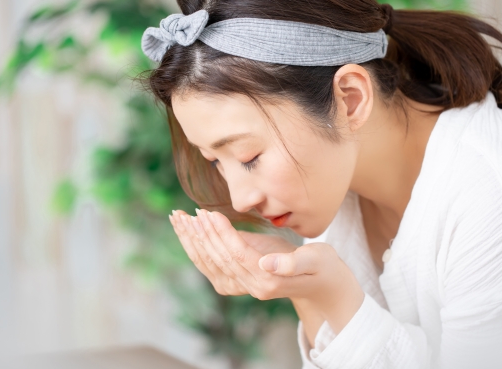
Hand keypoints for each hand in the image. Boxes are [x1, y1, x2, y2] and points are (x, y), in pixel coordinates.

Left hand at [169, 208, 364, 332]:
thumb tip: (267, 263)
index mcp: (269, 282)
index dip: (222, 234)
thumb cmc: (322, 265)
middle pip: (219, 259)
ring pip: (210, 264)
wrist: (322, 283)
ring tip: (179, 220)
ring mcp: (243, 287)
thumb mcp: (316, 260)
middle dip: (201, 235)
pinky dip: (197, 249)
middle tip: (184, 214)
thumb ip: (293, 262)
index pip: (238, 255)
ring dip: (193, 241)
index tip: (207, 213)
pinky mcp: (238, 281)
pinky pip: (212, 266)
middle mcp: (252, 288)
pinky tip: (188, 233)